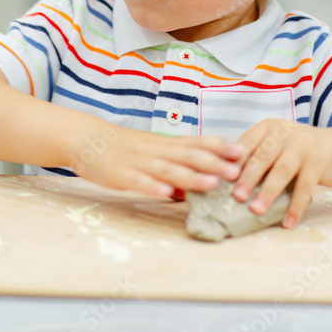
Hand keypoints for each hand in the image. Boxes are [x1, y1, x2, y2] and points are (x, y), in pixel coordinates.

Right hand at [67, 124, 243, 198]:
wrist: (86, 138)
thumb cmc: (121, 148)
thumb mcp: (150, 154)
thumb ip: (173, 168)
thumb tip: (194, 187)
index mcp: (164, 145)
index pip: (197, 142)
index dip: (220, 147)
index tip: (244, 151)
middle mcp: (156, 150)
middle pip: (189, 155)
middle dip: (215, 163)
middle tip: (239, 170)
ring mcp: (139, 162)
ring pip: (169, 168)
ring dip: (191, 176)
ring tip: (212, 183)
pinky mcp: (121, 174)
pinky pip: (139, 180)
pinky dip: (153, 186)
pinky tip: (166, 193)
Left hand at [230, 119, 331, 227]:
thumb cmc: (296, 151)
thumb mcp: (276, 145)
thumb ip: (256, 155)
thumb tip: (225, 179)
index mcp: (269, 127)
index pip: (248, 142)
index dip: (235, 160)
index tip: (223, 177)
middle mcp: (285, 132)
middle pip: (263, 156)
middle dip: (248, 177)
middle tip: (236, 197)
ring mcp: (303, 145)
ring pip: (282, 171)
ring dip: (268, 192)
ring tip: (256, 209)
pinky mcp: (318, 162)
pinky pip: (304, 187)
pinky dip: (295, 206)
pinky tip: (288, 222)